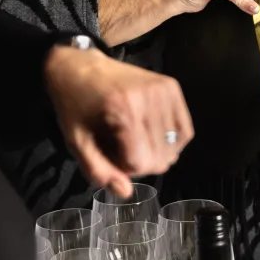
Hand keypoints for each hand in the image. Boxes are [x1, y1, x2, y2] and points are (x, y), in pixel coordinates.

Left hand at [44, 45, 193, 196]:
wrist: (80, 67)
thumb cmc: (75, 105)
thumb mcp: (76, 141)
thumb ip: (98, 170)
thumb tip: (126, 193)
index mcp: (123, 110)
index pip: (140, 161)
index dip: (123, 167)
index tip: (108, 155)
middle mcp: (150, 97)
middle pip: (160, 156)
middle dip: (140, 161)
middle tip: (119, 147)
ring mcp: (165, 90)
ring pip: (174, 147)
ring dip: (155, 152)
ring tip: (134, 139)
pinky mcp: (173, 87)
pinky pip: (185, 130)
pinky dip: (171, 141)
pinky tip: (152, 135)